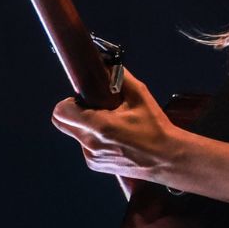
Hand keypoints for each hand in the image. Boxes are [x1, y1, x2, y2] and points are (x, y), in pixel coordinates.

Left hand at [51, 73, 187, 184]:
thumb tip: (103, 63)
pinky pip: (85, 145)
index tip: (84, 98)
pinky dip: (94, 137)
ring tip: (112, 123)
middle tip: (94, 107)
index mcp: (99, 126)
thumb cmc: (155, 128)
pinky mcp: (95, 164)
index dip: (69, 101)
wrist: (167, 159)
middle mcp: (91, 144)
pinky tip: (115, 136)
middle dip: (73, 112)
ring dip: (86, 125)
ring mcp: (92, 157)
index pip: (61, 112)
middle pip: (62, 123)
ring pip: (75, 133)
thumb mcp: (139, 95)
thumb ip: (118, 76)